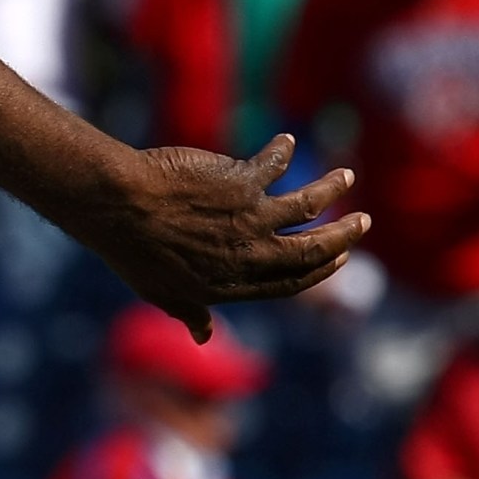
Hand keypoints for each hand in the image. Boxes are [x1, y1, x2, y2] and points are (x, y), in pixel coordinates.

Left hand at [68, 135, 366, 340]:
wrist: (117, 208)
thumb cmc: (132, 251)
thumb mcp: (161, 292)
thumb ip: (189, 312)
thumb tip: (203, 336)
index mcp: (234, 283)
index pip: (289, 281)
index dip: (318, 271)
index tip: (338, 259)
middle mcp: (250, 253)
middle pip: (311, 247)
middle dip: (341, 235)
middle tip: (361, 222)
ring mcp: (250, 216)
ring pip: (308, 203)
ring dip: (331, 189)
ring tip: (346, 177)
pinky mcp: (242, 181)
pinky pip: (273, 164)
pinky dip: (282, 151)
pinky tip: (285, 142)